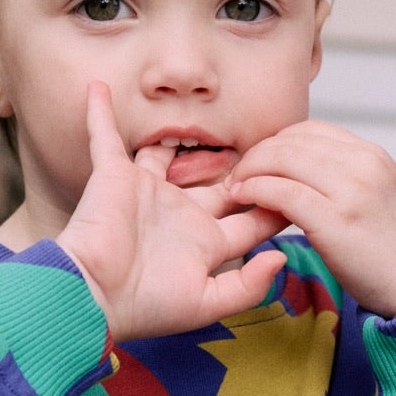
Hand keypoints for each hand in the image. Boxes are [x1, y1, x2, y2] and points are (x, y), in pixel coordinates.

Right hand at [58, 84, 287, 341]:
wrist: (93, 296)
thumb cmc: (145, 306)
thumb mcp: (205, 305)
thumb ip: (247, 286)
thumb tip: (281, 257)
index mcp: (204, 243)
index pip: (249, 220)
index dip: (275, 205)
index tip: (301, 185)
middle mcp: (180, 213)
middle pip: (221, 182)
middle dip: (245, 166)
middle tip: (274, 140)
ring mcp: (148, 192)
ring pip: (169, 155)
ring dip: (180, 136)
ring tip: (202, 110)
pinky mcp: (114, 177)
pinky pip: (106, 138)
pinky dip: (100, 114)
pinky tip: (99, 89)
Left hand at [228, 120, 395, 318]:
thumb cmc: (393, 246)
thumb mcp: (376, 192)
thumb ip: (344, 174)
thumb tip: (301, 166)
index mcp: (371, 154)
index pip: (310, 130)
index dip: (275, 143)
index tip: (259, 164)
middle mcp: (362, 163)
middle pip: (291, 141)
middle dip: (257, 155)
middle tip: (238, 176)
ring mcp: (350, 190)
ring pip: (282, 160)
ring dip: (251, 170)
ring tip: (237, 189)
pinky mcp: (335, 219)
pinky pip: (282, 192)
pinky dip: (256, 190)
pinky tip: (245, 199)